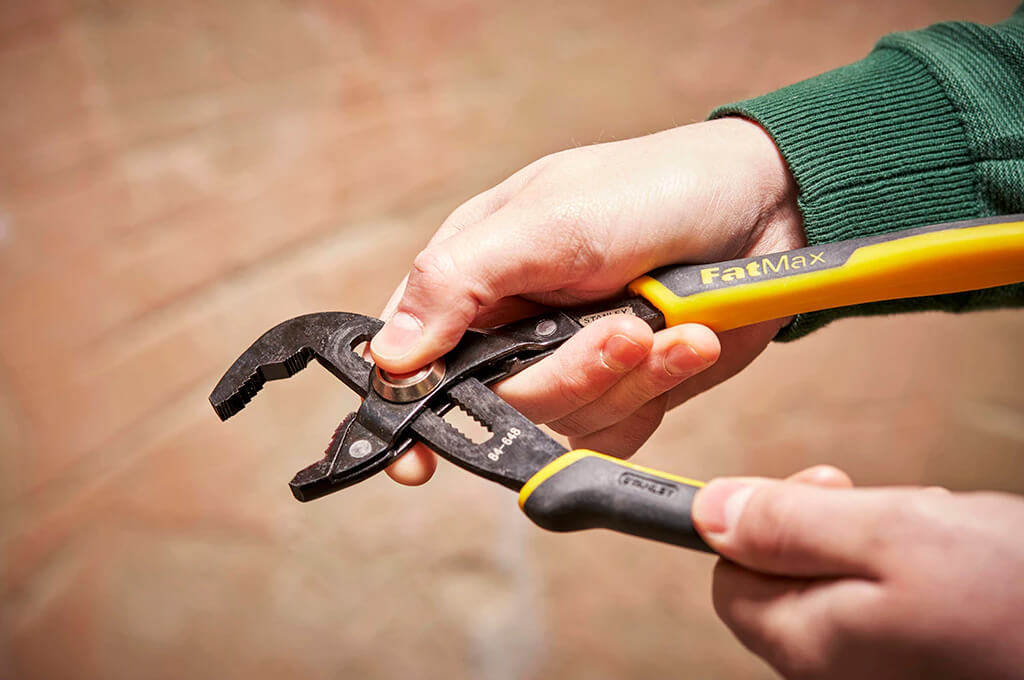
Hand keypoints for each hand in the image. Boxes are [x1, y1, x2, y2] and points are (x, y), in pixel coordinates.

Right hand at [371, 118, 803, 483]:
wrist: (764, 209)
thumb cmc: (651, 191)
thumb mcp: (547, 222)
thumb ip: (460, 282)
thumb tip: (390, 356)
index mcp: (475, 273)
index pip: (411, 351)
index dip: (406, 406)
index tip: (414, 460)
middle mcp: (513, 324)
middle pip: (498, 400)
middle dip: (566, 373)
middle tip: (622, 328)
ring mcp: (569, 360)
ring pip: (562, 419)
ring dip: (626, 375)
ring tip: (666, 323)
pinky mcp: (622, 388)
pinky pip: (615, 430)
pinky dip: (656, 390)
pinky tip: (687, 342)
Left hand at [693, 472, 1023, 679]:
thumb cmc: (1016, 599)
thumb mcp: (890, 533)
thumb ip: (789, 524)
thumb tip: (707, 513)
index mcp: (808, 643)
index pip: (729, 577)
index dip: (759, 523)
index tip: (817, 489)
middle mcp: (834, 668)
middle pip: (790, 575)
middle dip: (834, 526)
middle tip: (886, 507)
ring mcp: (880, 669)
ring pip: (847, 580)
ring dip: (883, 539)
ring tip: (939, 533)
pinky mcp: (922, 661)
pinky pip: (892, 600)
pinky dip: (919, 565)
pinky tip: (963, 559)